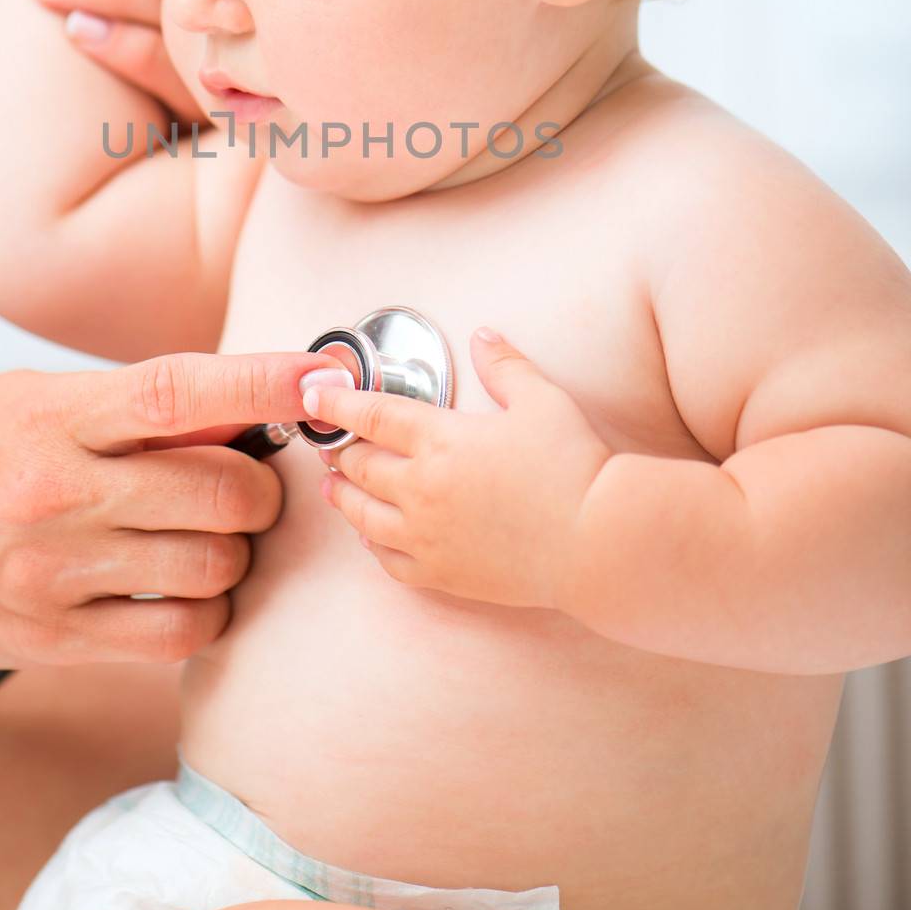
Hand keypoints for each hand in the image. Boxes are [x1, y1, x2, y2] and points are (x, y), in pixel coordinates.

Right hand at [0, 349, 330, 667]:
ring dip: (236, 552)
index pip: (179, 392)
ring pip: (215, 567)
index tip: (320, 376)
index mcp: (59, 419)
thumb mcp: (43, 398)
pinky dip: (208, 610)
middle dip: (261, 488)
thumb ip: (140, 404)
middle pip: (221, 491)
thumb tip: (255, 406)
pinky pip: (183, 632)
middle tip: (248, 486)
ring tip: (209, 538)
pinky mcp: (62, 639)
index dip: (262, 383)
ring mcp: (60, 574)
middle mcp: (61, 494)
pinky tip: (187, 589)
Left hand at [306, 327, 612, 609]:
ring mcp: (427, 535)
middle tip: (331, 440)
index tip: (313, 396)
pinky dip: (372, 543)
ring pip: (362, 514)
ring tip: (334, 484)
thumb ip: (505, 366)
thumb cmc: (573, 467)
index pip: (370, 414)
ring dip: (343, 494)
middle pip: (359, 464)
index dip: (336, 403)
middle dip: (340, 448)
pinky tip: (371, 535)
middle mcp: (422, 488)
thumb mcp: (541, 400)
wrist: (597, 541)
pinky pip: (387, 560)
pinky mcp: (441, 573)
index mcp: (440, 440)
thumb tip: (485, 336)